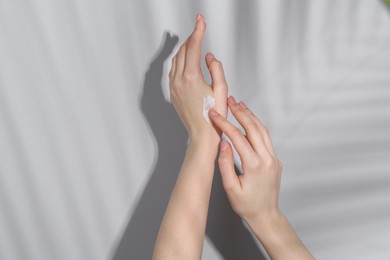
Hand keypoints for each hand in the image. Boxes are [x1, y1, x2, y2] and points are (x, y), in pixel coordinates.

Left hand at [169, 14, 227, 144]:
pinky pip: (173, 71)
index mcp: (191, 77)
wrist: (201, 135)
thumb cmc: (214, 116)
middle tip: (199, 30)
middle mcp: (178, 80)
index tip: (200, 20)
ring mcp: (173, 87)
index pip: (193, 47)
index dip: (198, 31)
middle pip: (182, 51)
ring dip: (184, 49)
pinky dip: (179, 61)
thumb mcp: (222, 90)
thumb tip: (209, 56)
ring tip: (193, 42)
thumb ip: (216, 69)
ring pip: (176, 60)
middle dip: (191, 38)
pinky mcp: (172, 93)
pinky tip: (186, 60)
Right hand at [209, 96, 281, 223]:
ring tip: (239, 104)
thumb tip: (223, 143)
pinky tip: (249, 120)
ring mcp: (273, 158)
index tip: (214, 114)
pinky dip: (257, 126)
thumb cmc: (246, 205)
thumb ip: (225, 164)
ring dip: (250, 116)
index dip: (224, 124)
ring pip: (263, 130)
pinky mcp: (275, 160)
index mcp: (255, 166)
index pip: (238, 137)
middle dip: (240, 112)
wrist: (266, 215)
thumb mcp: (230, 188)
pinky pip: (266, 137)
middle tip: (229, 100)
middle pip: (253, 128)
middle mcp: (267, 159)